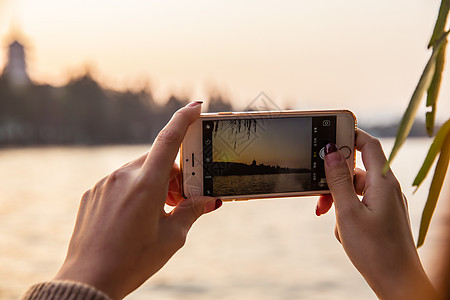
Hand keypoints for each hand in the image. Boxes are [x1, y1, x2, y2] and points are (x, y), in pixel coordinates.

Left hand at [54, 101, 220, 298]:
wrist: (88, 281)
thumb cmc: (133, 261)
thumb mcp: (171, 238)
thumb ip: (191, 211)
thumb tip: (208, 200)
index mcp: (146, 184)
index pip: (168, 139)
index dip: (183, 119)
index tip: (195, 106)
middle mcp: (123, 176)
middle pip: (157, 160)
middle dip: (174, 173)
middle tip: (182, 198)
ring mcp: (104, 184)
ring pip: (139, 171)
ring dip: (154, 183)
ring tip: (159, 212)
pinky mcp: (93, 194)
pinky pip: (121, 182)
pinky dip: (135, 190)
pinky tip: (135, 217)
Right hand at [316, 129, 437, 299]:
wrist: (396, 282)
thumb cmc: (374, 250)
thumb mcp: (348, 213)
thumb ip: (338, 181)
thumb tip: (331, 152)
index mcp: (383, 182)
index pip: (368, 144)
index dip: (350, 134)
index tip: (328, 133)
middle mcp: (386, 188)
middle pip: (356, 168)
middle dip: (334, 178)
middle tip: (318, 192)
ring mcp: (384, 202)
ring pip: (354, 187)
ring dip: (337, 197)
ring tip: (326, 214)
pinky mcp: (381, 214)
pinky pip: (359, 201)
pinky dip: (345, 208)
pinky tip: (340, 226)